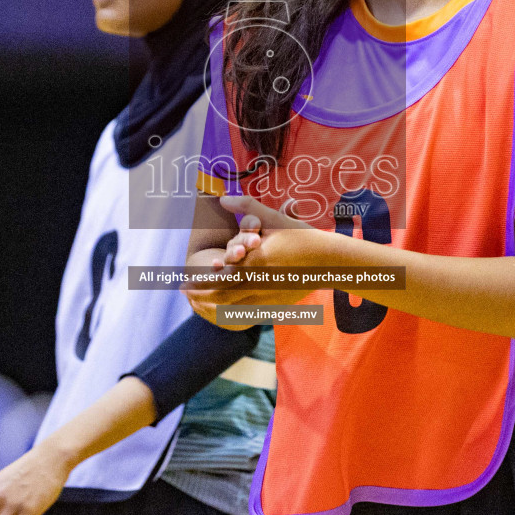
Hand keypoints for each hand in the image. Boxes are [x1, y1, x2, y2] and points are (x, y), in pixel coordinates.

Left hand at [184, 195, 326, 323]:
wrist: (329, 261)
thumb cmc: (302, 236)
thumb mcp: (275, 218)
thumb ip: (248, 208)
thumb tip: (222, 198)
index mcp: (256, 261)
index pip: (220, 276)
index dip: (200, 282)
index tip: (185, 281)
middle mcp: (260, 282)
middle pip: (221, 296)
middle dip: (200, 296)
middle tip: (185, 293)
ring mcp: (268, 297)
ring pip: (232, 309)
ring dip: (211, 308)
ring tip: (197, 304)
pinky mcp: (275, 305)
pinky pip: (246, 316)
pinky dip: (229, 316)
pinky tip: (221, 312)